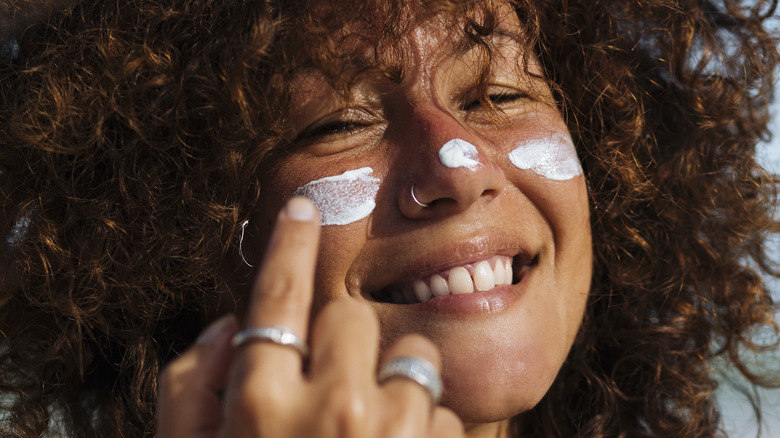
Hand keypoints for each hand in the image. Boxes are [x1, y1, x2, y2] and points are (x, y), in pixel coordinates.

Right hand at [157, 197, 464, 436]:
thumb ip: (189, 388)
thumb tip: (228, 322)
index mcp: (258, 406)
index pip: (277, 294)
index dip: (289, 243)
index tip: (303, 207)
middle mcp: (330, 409)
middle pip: (350, 318)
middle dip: (344, 348)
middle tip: (333, 398)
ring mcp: (397, 434)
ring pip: (411, 361)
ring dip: (394, 395)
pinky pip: (448, 414)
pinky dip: (429, 436)